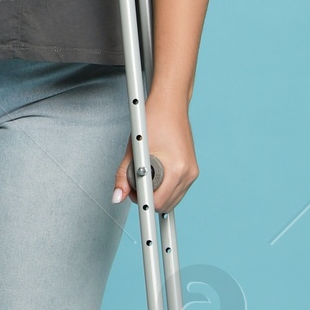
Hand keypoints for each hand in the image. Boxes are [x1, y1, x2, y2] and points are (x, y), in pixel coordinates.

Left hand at [112, 92, 196, 214]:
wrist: (170, 104)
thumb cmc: (153, 120)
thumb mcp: (133, 149)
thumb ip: (122, 176)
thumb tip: (117, 197)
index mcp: (176, 169)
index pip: (158, 203)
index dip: (142, 202)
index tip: (133, 199)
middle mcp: (188, 174)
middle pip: (166, 205)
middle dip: (147, 198)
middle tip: (135, 180)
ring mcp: (192, 173)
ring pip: (172, 199)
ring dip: (157, 193)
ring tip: (145, 173)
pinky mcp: (191, 170)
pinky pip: (177, 190)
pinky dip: (164, 186)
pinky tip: (155, 173)